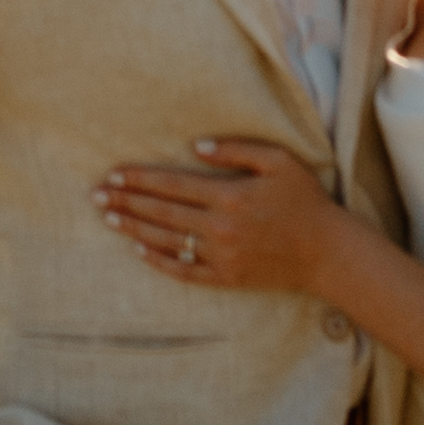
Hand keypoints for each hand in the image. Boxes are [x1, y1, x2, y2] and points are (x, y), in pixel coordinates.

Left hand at [94, 140, 341, 297]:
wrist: (327, 252)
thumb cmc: (305, 201)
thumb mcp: (278, 161)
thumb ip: (236, 150)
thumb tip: (195, 146)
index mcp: (229, 195)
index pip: (172, 184)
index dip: (140, 178)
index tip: (114, 173)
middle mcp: (220, 227)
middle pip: (162, 211)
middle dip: (126, 200)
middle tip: (96, 195)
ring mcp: (221, 256)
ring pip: (166, 240)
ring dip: (134, 227)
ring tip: (108, 218)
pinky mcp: (226, 278)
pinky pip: (184, 271)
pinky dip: (159, 261)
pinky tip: (139, 250)